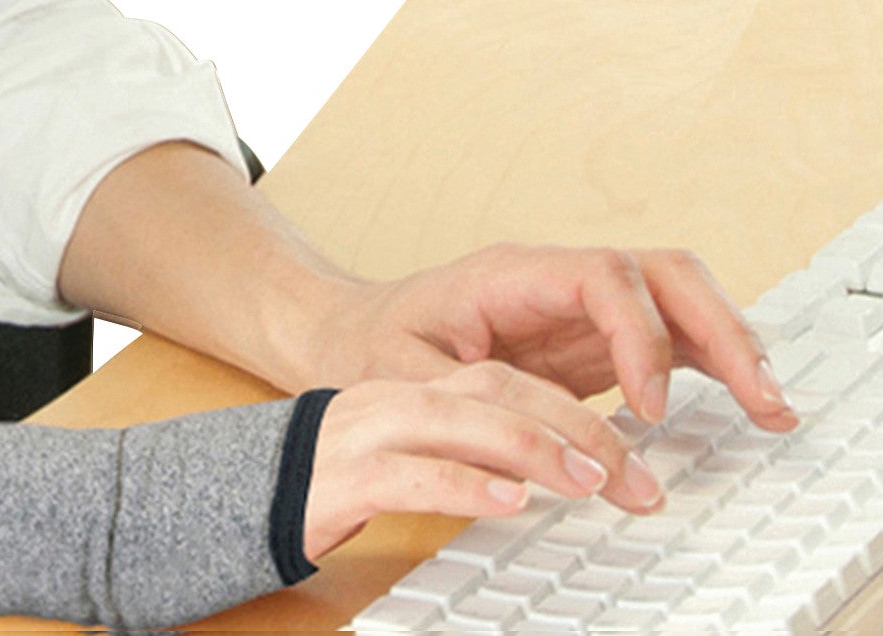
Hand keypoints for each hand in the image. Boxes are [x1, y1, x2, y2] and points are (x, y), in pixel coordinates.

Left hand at [290, 240, 797, 439]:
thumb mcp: (407, 376)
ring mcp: (582, 308)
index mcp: (513, 274)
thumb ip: (478, 400)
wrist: (353, 333)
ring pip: (677, 297)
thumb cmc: (376, 348)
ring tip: (773, 407)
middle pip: (660, 272)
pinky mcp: (595, 342)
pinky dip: (713, 365)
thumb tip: (558, 442)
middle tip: (762, 398)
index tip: (649, 407)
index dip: (640, 335)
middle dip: (720, 327)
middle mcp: (558, 280)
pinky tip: (746, 404)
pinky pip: (670, 338)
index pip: (602, 277)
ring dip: (731, 343)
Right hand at [301, 359, 677, 563]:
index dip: (579, 411)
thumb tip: (570, 476)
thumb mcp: (418, 455)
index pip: (511, 379)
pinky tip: (506, 502)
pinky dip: (463, 485)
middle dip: (576, 429)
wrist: (243, 485)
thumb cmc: (343, 472)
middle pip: (497, 389)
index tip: (638, 457)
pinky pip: (410, 474)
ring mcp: (369, 432)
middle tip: (639, 479)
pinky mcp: (344, 476)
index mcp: (422, 389)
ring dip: (530, 448)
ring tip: (589, 482)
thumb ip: (480, 455)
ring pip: (459, 420)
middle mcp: (400, 399)